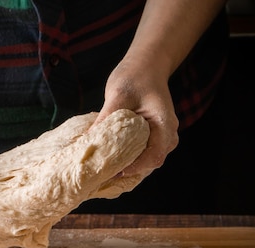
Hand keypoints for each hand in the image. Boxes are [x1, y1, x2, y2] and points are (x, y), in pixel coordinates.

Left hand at [95, 56, 178, 180]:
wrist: (146, 66)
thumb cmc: (135, 76)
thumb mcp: (117, 95)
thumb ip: (106, 118)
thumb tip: (87, 140)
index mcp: (164, 124)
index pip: (155, 156)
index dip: (136, 167)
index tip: (115, 171)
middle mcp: (167, 134)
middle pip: (151, 162)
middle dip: (129, 170)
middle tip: (105, 175)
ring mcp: (161, 137)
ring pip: (147, 160)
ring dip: (128, 166)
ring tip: (106, 170)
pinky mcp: (152, 137)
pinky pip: (142, 153)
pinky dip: (128, 158)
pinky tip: (111, 160)